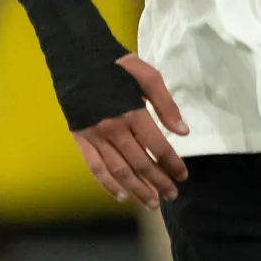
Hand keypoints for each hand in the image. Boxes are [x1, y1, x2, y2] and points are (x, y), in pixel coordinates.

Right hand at [70, 53, 188, 207]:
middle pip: (140, 163)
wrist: (76, 57)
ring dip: (137, 189)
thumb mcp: (148, 77)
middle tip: (173, 195)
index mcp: (132, 113)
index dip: (173, 164)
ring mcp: (94, 135)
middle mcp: (112, 128)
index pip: (158, 147)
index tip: (184, 176)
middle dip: (158, 182)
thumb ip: (167, 106)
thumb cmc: (116, 66)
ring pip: (118, 170)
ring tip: (152, 202)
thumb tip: (183, 132)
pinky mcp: (79, 138)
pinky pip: (94, 166)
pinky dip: (107, 184)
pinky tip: (121, 196)